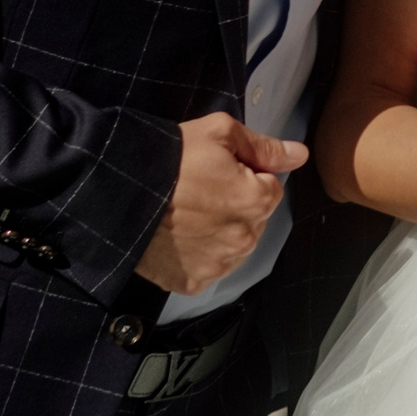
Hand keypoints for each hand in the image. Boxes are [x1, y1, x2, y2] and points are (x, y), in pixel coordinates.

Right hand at [134, 112, 306, 294]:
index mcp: (256, 202)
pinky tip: (179, 236)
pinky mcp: (193, 282)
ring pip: (234, 244)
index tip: (218, 169)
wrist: (117, 195)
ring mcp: (218, 265)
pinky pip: (209, 266)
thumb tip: (299, 155)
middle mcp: (244, 240)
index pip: (270, 187)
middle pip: (254, 218)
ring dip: (221, 230)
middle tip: (200, 189)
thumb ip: (265, 147)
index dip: (246, 174)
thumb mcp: (219, 133)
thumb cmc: (169, 158)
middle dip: (236, 203)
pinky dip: (198, 254)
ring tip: (187, 212)